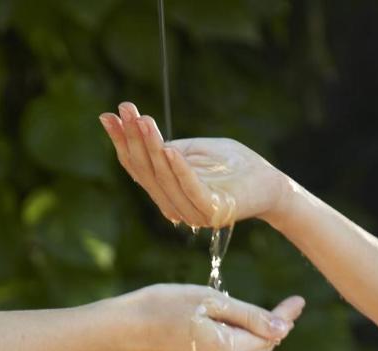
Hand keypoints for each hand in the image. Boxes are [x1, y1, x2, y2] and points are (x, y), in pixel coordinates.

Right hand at [100, 102, 286, 227]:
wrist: (268, 183)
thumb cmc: (232, 165)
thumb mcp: (194, 151)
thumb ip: (168, 149)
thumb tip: (138, 132)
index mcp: (167, 192)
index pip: (138, 168)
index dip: (122, 142)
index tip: (108, 115)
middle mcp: (175, 206)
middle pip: (147, 172)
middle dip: (133, 140)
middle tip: (125, 110)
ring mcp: (193, 212)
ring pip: (165, 179)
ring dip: (153, 149)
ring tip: (143, 121)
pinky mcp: (212, 212)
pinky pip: (190, 189)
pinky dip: (179, 170)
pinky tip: (169, 149)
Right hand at [105, 284, 303, 350]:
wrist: (120, 331)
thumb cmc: (161, 307)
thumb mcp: (209, 301)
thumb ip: (249, 316)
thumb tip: (283, 328)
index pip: (270, 335)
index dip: (286, 316)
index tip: (300, 300)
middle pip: (261, 349)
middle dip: (273, 328)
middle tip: (286, 305)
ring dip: (253, 335)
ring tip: (250, 312)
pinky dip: (235, 343)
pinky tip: (227, 326)